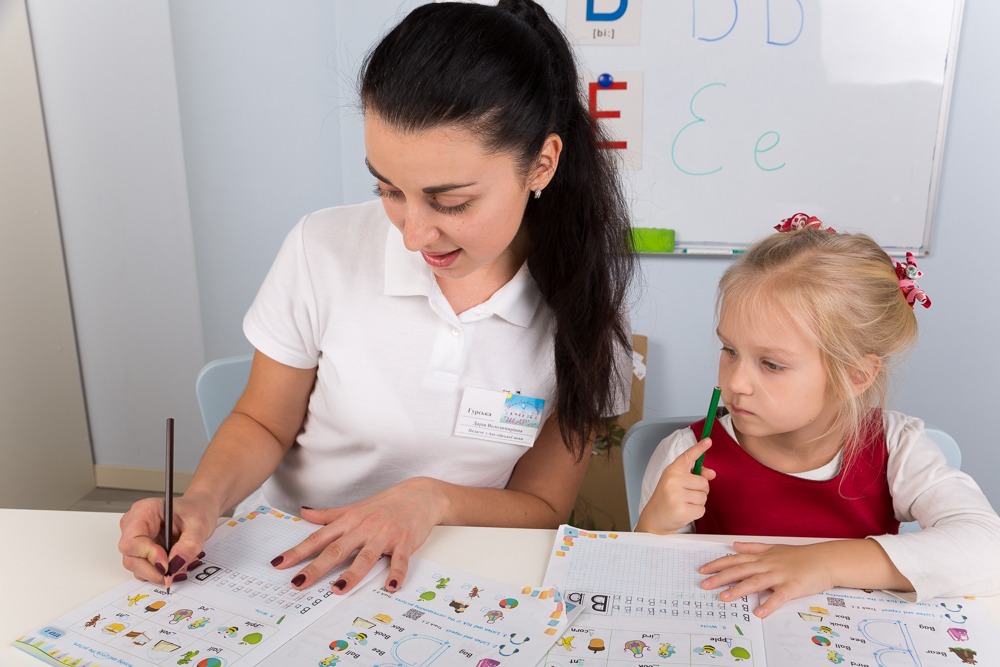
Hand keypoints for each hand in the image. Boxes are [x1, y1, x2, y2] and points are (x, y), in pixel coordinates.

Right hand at [118, 491, 218, 585]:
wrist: (199, 511)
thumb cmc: (196, 511)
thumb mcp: (199, 525)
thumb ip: (189, 545)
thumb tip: (175, 564)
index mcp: (143, 512)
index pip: (132, 541)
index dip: (148, 555)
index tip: (168, 564)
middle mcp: (133, 526)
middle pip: (131, 558)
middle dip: (154, 570)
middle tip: (177, 572)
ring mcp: (135, 540)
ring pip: (137, 567)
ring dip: (159, 573)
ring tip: (181, 566)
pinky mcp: (140, 552)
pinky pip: (144, 570)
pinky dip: (160, 572)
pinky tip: (175, 565)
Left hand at [270, 477, 448, 593]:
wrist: (420, 494)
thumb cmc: (386, 503)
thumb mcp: (355, 507)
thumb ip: (329, 515)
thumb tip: (304, 513)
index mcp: (350, 521)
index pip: (319, 538)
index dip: (298, 551)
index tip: (280, 564)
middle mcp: (364, 527)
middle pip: (337, 550)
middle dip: (316, 567)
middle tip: (299, 583)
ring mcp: (385, 535)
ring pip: (365, 556)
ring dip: (352, 574)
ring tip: (338, 590)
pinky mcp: (405, 541)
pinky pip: (400, 560)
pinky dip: (396, 573)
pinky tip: (390, 587)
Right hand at [635, 438, 715, 533]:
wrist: (654, 518)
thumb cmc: (667, 498)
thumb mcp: (677, 482)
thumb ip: (695, 475)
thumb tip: (712, 473)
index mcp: (672, 470)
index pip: (687, 456)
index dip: (699, 448)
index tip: (708, 440)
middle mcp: (673, 480)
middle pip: (703, 482)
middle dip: (701, 490)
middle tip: (687, 495)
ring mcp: (676, 495)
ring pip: (704, 497)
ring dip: (698, 502)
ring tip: (684, 503)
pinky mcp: (680, 510)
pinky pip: (701, 509)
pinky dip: (696, 512)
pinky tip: (685, 512)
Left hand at [700, 539, 911, 616]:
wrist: (825, 559)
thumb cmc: (800, 555)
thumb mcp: (774, 548)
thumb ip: (753, 548)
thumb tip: (734, 545)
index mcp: (762, 557)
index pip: (735, 559)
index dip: (718, 564)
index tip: (702, 569)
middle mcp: (768, 565)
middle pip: (740, 570)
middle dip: (720, 577)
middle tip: (704, 584)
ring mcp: (780, 575)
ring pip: (756, 582)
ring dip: (739, 590)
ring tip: (724, 598)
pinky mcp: (794, 586)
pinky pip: (779, 596)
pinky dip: (769, 604)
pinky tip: (758, 613)